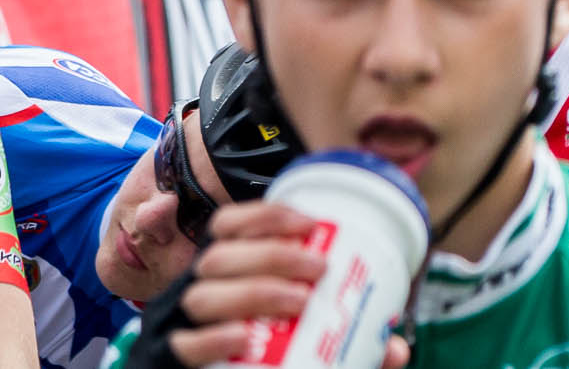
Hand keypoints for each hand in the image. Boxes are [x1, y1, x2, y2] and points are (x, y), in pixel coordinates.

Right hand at [164, 204, 411, 368]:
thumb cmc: (264, 354)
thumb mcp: (303, 337)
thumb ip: (347, 341)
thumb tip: (395, 350)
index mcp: (224, 273)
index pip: (229, 226)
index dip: (264, 216)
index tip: (310, 222)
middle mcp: (196, 291)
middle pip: (220, 257)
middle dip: (272, 255)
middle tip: (319, 269)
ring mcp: (179, 326)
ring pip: (202, 294)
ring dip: (253, 291)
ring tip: (299, 301)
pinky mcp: (171, 360)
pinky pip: (184, 344)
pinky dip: (214, 338)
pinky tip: (244, 336)